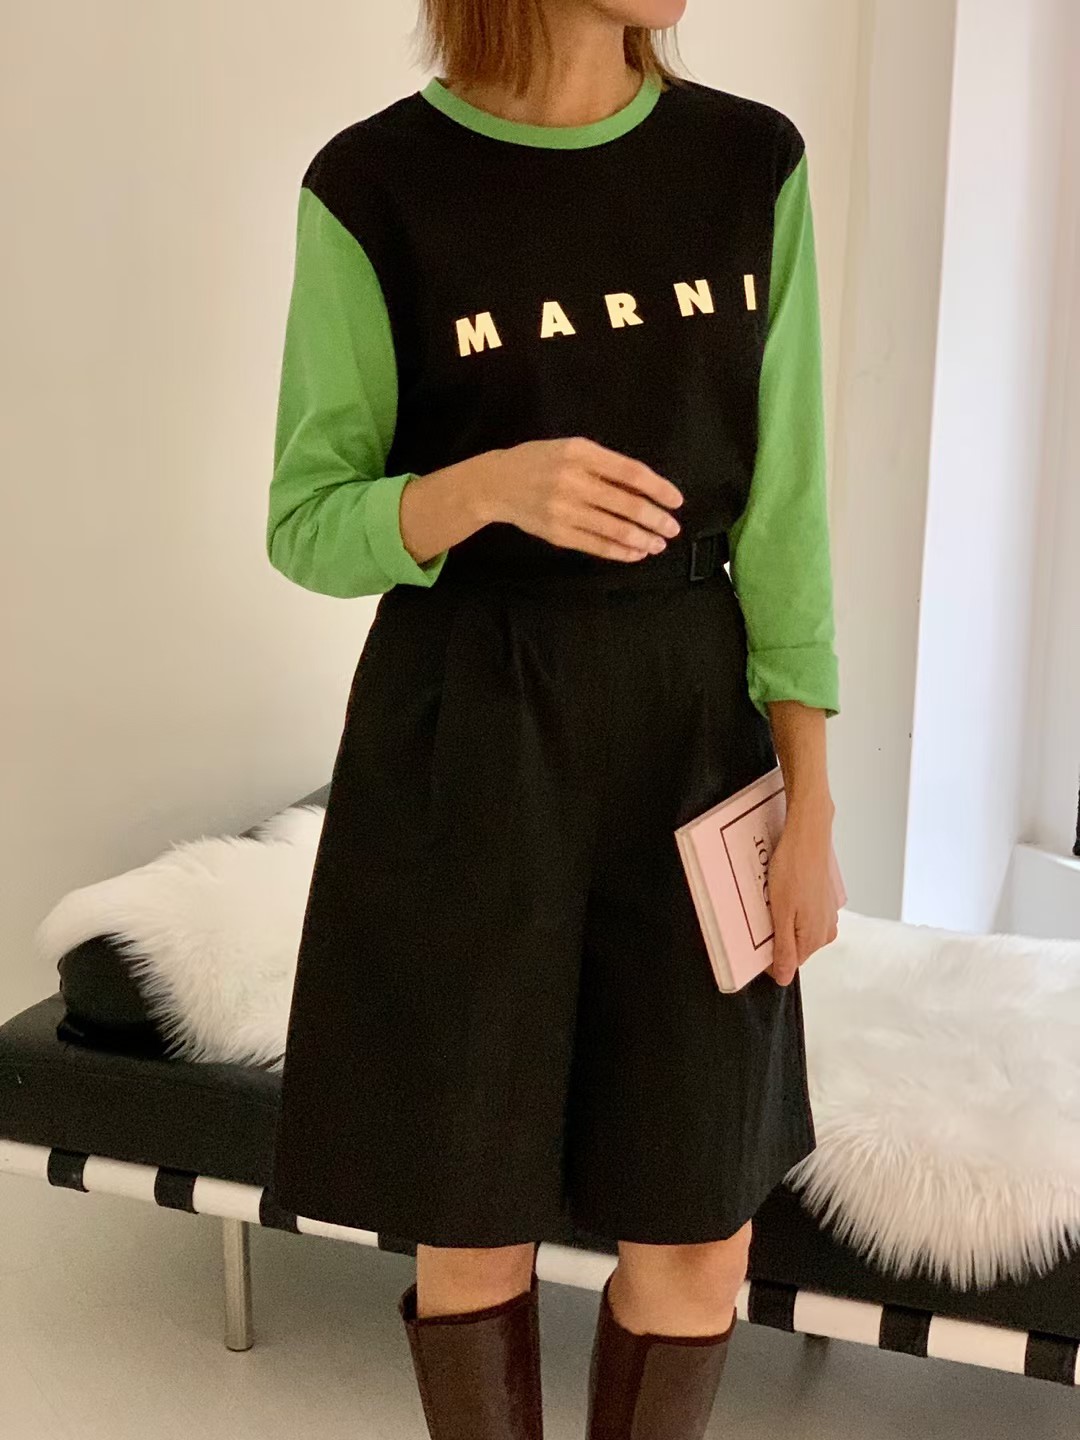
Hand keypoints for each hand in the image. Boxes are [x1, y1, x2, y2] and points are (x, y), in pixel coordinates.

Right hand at [474, 436, 684, 562]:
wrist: (497, 483)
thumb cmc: (540, 461)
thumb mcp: (571, 448)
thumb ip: (604, 464)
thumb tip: (645, 490)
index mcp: (581, 453)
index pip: (630, 473)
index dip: (658, 488)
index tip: (676, 500)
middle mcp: (573, 481)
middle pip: (626, 504)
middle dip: (656, 519)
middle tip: (673, 528)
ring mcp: (564, 510)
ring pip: (615, 529)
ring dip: (643, 539)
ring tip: (658, 543)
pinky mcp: (558, 533)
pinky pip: (597, 546)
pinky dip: (621, 551)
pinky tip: (636, 552)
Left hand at [765, 808, 838, 986]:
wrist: (808, 836)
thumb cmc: (793, 869)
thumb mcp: (781, 915)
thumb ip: (783, 950)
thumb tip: (784, 979)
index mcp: (816, 939)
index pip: (788, 963)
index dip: (768, 952)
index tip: (756, 935)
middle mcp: (827, 930)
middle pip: (793, 946)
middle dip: (776, 933)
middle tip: (765, 911)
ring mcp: (827, 914)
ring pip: (797, 928)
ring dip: (783, 918)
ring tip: (773, 897)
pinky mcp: (824, 899)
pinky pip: (803, 913)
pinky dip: (791, 905)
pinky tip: (784, 889)